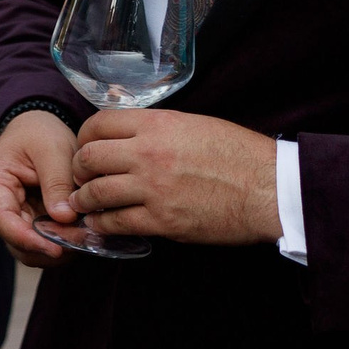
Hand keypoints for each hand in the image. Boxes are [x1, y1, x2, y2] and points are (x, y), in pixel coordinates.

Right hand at [0, 110, 82, 265]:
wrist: (38, 127)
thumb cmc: (41, 132)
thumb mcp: (53, 150)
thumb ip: (57, 183)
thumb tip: (64, 218)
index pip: (2, 220)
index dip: (28, 239)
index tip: (57, 249)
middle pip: (13, 239)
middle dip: (45, 247)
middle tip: (80, 245)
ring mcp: (10, 212)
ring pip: (26, 246)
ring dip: (53, 248)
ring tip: (82, 241)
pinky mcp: (26, 218)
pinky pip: (38, 240)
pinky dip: (57, 242)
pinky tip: (78, 236)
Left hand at [70, 109, 280, 245]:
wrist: (271, 189)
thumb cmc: (239, 155)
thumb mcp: (194, 125)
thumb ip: (157, 129)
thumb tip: (128, 135)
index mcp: (157, 125)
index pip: (98, 123)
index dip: (84, 136)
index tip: (84, 147)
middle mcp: (148, 153)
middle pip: (88, 158)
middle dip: (77, 169)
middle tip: (80, 177)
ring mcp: (153, 188)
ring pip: (96, 192)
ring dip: (83, 199)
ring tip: (82, 203)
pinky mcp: (162, 220)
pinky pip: (116, 222)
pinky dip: (102, 224)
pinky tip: (101, 224)